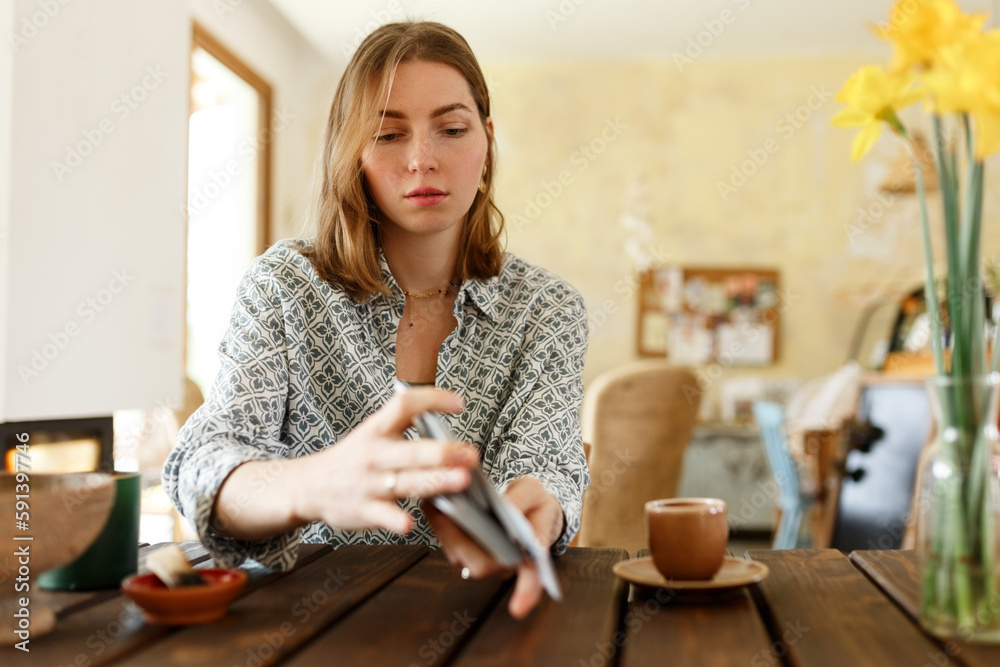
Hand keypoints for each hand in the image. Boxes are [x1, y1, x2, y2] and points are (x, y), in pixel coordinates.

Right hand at [288, 387, 478, 534]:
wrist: (309, 485)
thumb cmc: (351, 458)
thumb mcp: (372, 431)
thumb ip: (404, 422)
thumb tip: (443, 410)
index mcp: (377, 429)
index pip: (404, 405)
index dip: (431, 399)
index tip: (459, 403)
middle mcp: (374, 454)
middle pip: (412, 450)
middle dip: (444, 452)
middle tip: (470, 454)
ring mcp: (369, 483)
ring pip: (406, 482)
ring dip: (435, 481)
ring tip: (461, 480)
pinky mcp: (364, 510)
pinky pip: (383, 515)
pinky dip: (396, 520)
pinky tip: (409, 523)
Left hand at [423, 476, 563, 618]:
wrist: (527, 504)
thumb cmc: (533, 502)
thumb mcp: (533, 492)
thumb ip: (522, 500)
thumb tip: (507, 508)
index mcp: (531, 553)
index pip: (531, 576)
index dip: (526, 593)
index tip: (518, 609)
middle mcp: (507, 563)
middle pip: (483, 565)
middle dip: (459, 541)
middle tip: (443, 513)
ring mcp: (487, 560)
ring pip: (463, 558)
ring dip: (446, 535)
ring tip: (436, 505)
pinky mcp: (470, 553)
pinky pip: (453, 547)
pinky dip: (442, 529)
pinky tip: (434, 507)